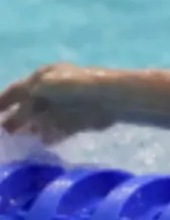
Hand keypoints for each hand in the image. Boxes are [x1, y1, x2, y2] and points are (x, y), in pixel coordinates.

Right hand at [0, 64, 115, 144]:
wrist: (108, 97)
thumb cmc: (73, 87)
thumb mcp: (42, 88)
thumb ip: (26, 102)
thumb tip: (15, 118)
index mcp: (43, 77)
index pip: (15, 90)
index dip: (2, 102)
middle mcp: (53, 91)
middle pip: (28, 107)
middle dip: (15, 119)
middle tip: (4, 133)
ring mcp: (65, 106)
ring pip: (43, 120)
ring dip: (31, 129)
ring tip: (19, 139)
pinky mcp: (77, 121)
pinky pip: (59, 130)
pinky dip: (51, 136)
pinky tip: (43, 142)